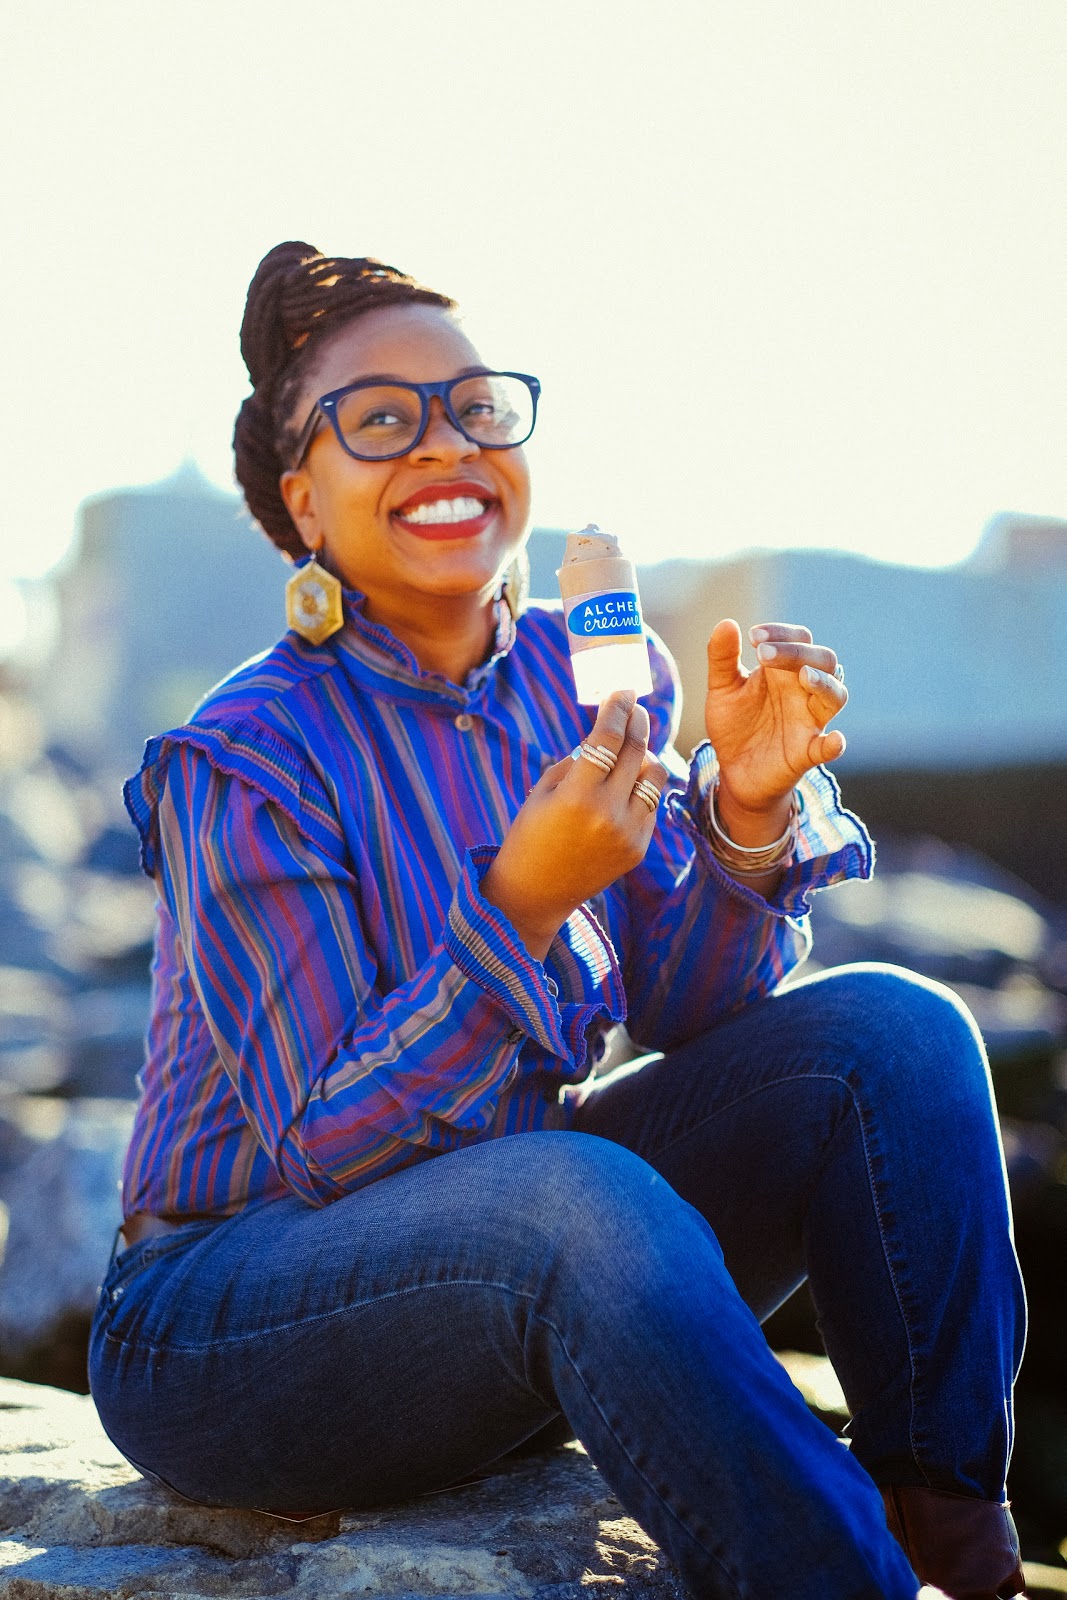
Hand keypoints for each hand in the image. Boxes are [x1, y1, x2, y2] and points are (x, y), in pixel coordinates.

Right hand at [481, 692, 668, 958]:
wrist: (536, 892)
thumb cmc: (531, 833)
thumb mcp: (543, 791)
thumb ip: (577, 760)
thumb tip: (607, 734)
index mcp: (576, 795)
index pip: (607, 738)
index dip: (617, 709)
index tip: (622, 692)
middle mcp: (607, 813)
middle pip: (635, 751)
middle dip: (637, 722)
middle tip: (635, 707)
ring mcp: (628, 832)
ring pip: (654, 776)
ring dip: (645, 755)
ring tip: (633, 747)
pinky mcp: (638, 847)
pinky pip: (651, 804)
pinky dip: (642, 787)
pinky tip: (628, 781)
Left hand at [704, 619, 847, 834]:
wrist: (732, 770)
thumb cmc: (734, 725)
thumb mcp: (722, 689)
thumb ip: (722, 658)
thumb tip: (727, 622)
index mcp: (784, 671)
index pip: (799, 639)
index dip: (781, 633)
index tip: (754, 636)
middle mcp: (803, 691)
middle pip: (823, 660)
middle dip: (797, 652)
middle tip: (763, 654)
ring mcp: (808, 721)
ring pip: (835, 695)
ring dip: (824, 683)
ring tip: (803, 676)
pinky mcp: (807, 752)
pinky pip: (828, 747)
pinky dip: (835, 744)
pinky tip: (835, 740)